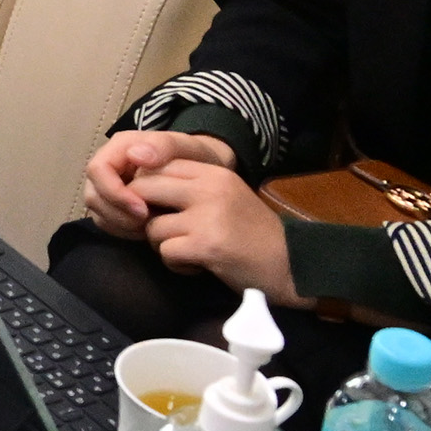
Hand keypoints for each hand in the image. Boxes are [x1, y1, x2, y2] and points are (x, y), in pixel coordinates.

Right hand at [80, 125, 236, 237]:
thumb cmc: (194, 157)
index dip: (114, 193)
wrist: (204, 171)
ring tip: (149, 226)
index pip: (98, 170)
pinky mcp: (113, 205)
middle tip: (148, 222)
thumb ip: (163, 146)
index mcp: (120, 147)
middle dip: (118, 213)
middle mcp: (108, 166)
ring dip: (121, 224)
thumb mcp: (186, 147)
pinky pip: (105, 222)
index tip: (143, 209)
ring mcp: (108, 187)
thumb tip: (135, 155)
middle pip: (93, 194)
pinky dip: (123, 230)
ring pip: (97, 211)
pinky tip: (146, 230)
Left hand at [133, 158, 293, 298]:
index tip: (156, 207)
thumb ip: (189, 187)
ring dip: (163, 245)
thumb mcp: (225, 196)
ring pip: (152, 226)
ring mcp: (208, 216)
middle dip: (145, 214)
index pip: (158, 164)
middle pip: (144, 189)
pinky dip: (176, 264)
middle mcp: (209, 188)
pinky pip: (166, 252)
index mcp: (214, 172)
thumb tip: (139, 187)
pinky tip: (197, 265)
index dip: (146, 187)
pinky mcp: (206, 245)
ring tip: (188, 251)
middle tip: (165, 232)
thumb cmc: (254, 233)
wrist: (291, 265)